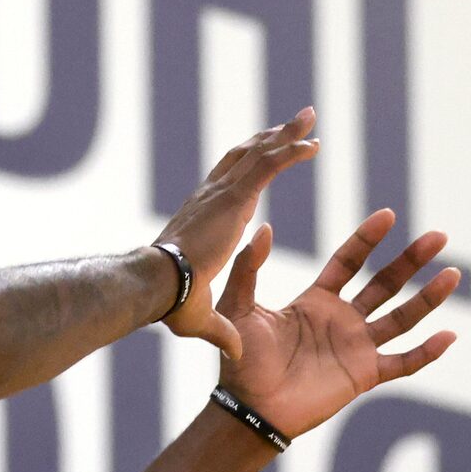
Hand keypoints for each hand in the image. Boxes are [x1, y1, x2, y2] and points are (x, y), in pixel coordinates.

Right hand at [156, 109, 320, 360]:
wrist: (157, 288)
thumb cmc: (168, 303)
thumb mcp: (201, 317)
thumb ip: (223, 330)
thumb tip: (235, 353)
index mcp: (203, 217)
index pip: (229, 181)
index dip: (248, 165)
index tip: (265, 153)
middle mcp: (211, 197)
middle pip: (245, 156)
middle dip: (270, 137)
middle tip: (294, 121)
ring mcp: (221, 195)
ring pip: (259, 153)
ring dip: (286, 133)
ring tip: (310, 117)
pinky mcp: (233, 199)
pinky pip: (268, 166)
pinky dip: (289, 152)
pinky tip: (313, 144)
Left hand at [205, 208, 458, 435]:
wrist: (250, 409)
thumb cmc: (241, 362)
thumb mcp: (240, 307)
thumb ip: (249, 269)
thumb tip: (264, 228)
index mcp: (317, 301)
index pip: (349, 262)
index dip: (368, 239)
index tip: (388, 216)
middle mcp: (343, 320)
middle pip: (385, 283)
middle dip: (411, 260)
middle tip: (438, 236)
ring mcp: (357, 348)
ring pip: (402, 318)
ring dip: (428, 298)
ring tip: (452, 274)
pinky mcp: (364, 376)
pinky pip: (403, 363)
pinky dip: (426, 352)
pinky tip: (448, 335)